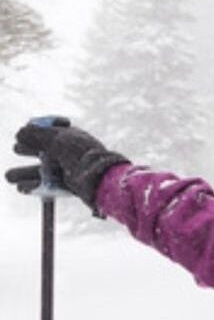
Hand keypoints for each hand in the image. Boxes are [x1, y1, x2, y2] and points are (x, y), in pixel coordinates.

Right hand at [5, 116, 128, 211]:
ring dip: (25, 173)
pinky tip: (21, 188)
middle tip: (17, 149)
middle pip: (44, 151)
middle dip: (27, 150)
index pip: (50, 132)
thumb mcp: (55, 139)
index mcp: (71, 138)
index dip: (36, 132)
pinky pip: (49, 186)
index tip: (24, 135)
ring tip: (9, 177)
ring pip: (44, 171)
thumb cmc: (78, 153)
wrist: (98, 177)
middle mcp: (70, 153)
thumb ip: (35, 134)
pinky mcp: (70, 186)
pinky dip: (34, 187)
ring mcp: (70, 170)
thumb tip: (20, 133)